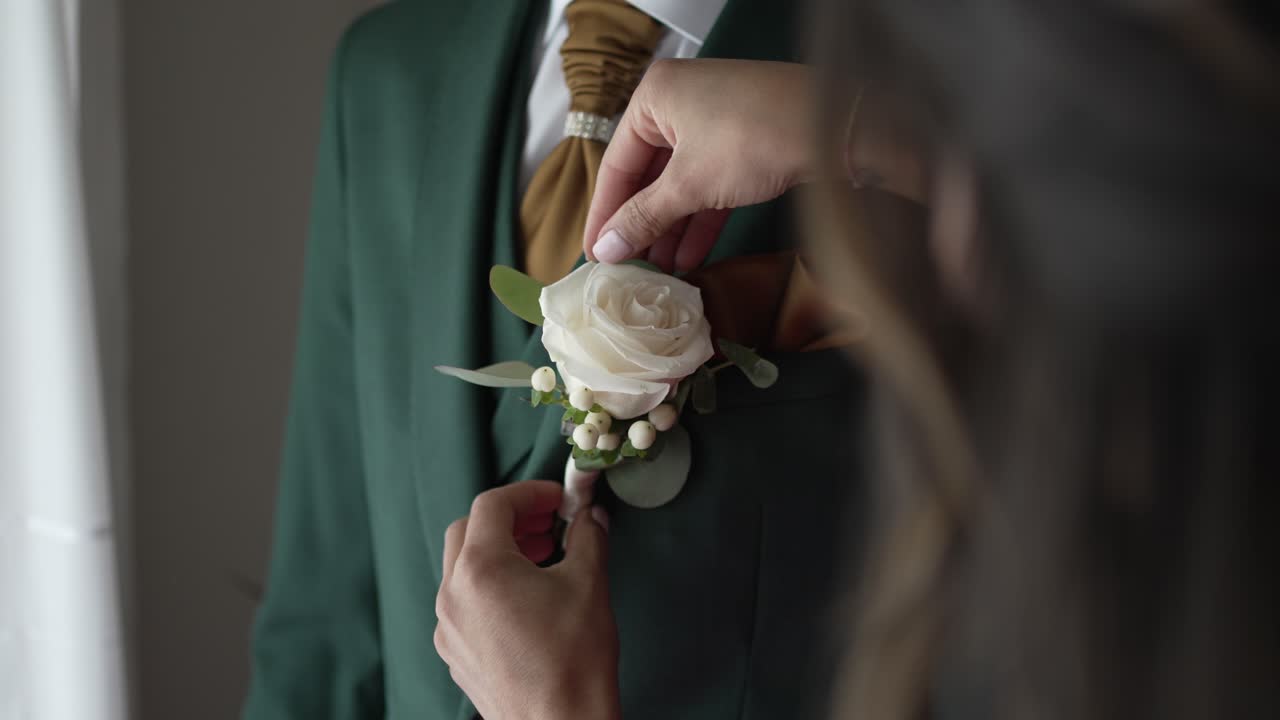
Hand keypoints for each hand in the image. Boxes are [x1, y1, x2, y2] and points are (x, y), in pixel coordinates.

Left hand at [434, 481, 619, 719]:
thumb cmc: (572, 662)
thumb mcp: (589, 582)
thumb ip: (588, 536)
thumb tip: (590, 517)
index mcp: (481, 569)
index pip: (492, 504)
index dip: (528, 493)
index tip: (556, 499)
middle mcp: (453, 595)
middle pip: (468, 530)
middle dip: (509, 519)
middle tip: (546, 523)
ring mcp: (448, 627)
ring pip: (462, 569)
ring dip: (499, 553)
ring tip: (542, 560)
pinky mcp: (454, 654)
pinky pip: (463, 604)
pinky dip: (490, 588)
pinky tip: (526, 600)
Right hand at [584, 59, 815, 272]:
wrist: (837, 125)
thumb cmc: (757, 136)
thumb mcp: (691, 183)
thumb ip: (645, 217)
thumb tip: (606, 249)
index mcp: (655, 96)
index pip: (617, 163)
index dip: (605, 213)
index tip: (595, 254)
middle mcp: (682, 103)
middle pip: (648, 175)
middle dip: (642, 225)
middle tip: (627, 268)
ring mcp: (716, 122)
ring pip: (681, 184)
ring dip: (670, 229)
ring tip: (658, 273)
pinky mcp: (745, 143)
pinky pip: (709, 185)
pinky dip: (699, 220)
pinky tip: (689, 258)